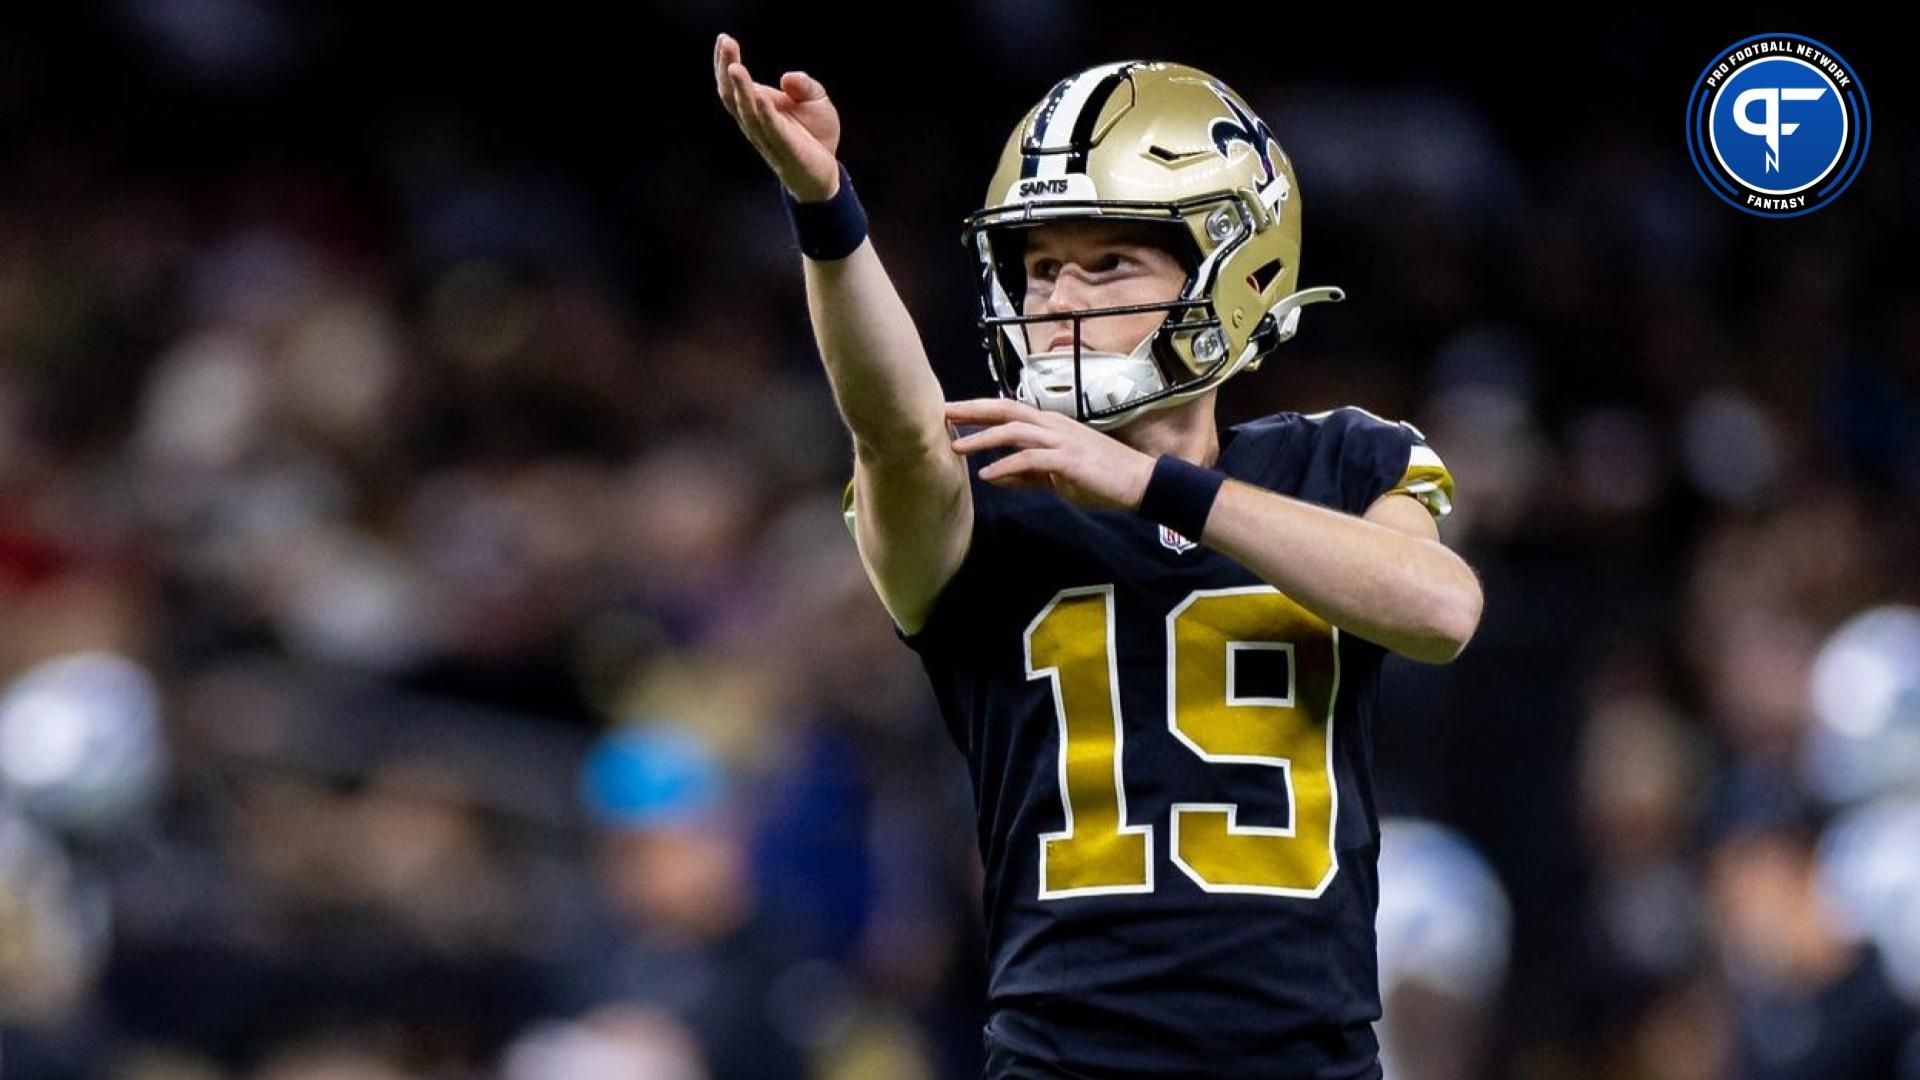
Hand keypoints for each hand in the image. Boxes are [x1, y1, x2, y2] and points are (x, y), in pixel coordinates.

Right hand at [713, 33, 842, 202]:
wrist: (826, 172)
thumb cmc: (816, 135)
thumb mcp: (816, 99)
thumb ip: (803, 85)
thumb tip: (785, 78)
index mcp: (757, 108)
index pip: (732, 85)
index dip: (725, 63)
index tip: (724, 39)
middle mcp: (755, 122)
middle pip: (731, 95)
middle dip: (726, 68)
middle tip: (725, 42)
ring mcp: (768, 136)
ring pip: (747, 111)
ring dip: (741, 88)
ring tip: (735, 66)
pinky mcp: (785, 148)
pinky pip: (771, 129)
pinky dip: (764, 112)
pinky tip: (759, 96)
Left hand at [946, 399, 1155, 511]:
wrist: (1140, 483)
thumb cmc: (1100, 478)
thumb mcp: (1056, 476)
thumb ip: (1026, 474)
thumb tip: (995, 476)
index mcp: (1050, 425)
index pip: (1008, 411)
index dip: (979, 409)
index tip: (952, 412)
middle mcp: (1053, 425)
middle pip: (1006, 410)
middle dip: (972, 410)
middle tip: (942, 412)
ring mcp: (1061, 440)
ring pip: (1014, 431)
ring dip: (983, 438)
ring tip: (957, 447)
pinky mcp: (1068, 459)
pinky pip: (1030, 459)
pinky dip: (1006, 465)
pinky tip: (987, 475)